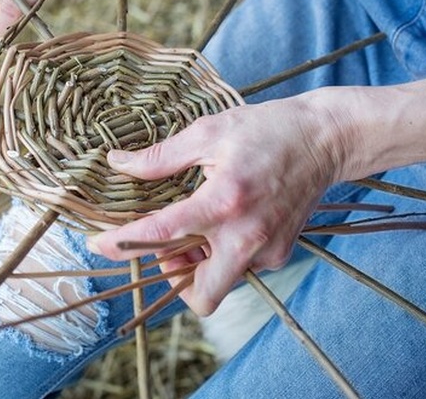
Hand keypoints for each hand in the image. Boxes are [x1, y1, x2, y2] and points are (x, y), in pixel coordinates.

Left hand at [87, 94, 350, 315]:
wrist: (327, 139)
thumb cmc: (267, 130)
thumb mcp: (208, 132)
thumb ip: (161, 156)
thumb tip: (119, 163)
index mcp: (224, 200)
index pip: (163, 234)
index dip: (123, 243)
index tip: (99, 244)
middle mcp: (248, 235)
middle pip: (201, 296)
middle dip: (173, 279)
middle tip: (165, 247)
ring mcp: (268, 250)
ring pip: (219, 283)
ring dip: (197, 265)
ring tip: (198, 225)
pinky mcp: (281, 254)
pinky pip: (240, 268)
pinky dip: (222, 253)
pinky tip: (228, 220)